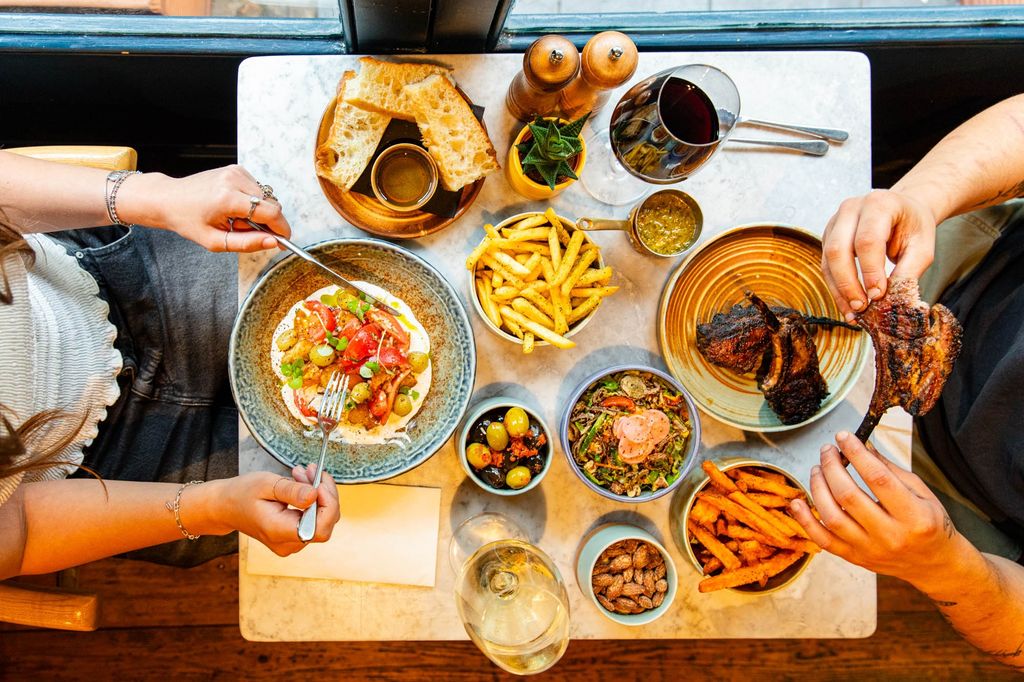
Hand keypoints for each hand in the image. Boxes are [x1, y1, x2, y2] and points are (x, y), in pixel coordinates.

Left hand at [118, 165, 291, 252]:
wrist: (169, 198)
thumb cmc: (188, 221)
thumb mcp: (214, 241)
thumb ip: (247, 243)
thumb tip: (273, 243)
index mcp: (228, 198)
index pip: (271, 212)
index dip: (282, 229)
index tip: (284, 241)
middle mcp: (234, 180)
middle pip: (273, 204)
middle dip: (268, 222)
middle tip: (246, 231)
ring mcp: (236, 172)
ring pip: (267, 197)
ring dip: (260, 212)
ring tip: (237, 219)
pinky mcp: (237, 169)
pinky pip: (258, 189)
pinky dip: (253, 202)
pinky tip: (235, 207)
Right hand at [220, 467, 340, 556]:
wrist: (226, 507)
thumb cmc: (242, 494)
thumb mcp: (266, 485)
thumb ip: (292, 491)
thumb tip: (315, 495)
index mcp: (279, 531)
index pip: (320, 528)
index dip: (328, 505)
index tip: (319, 482)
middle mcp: (287, 543)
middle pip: (325, 523)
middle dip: (324, 494)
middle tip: (311, 470)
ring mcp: (291, 543)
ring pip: (322, 519)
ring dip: (318, 493)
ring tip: (301, 473)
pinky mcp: (293, 537)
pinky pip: (313, 519)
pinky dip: (312, 500)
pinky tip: (301, 484)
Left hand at [790, 431, 957, 582]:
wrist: (935, 564)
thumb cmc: (929, 523)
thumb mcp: (921, 492)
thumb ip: (889, 469)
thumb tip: (861, 445)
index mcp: (914, 516)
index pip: (878, 478)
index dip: (856, 454)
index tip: (843, 437)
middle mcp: (891, 535)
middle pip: (849, 496)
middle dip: (832, 467)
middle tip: (827, 450)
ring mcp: (870, 550)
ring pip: (832, 517)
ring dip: (818, 488)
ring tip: (816, 469)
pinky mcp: (855, 559)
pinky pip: (823, 541)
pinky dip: (806, 521)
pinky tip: (797, 503)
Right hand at [822, 189, 936, 320]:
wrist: (903, 209)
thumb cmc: (913, 226)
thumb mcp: (922, 247)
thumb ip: (908, 272)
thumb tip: (890, 302)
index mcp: (879, 204)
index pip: (867, 240)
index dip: (870, 271)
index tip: (878, 295)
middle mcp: (851, 208)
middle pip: (839, 249)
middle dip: (848, 283)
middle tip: (861, 307)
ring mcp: (835, 221)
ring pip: (828, 259)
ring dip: (839, 289)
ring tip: (853, 312)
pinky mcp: (828, 235)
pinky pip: (826, 264)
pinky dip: (835, 287)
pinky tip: (846, 304)